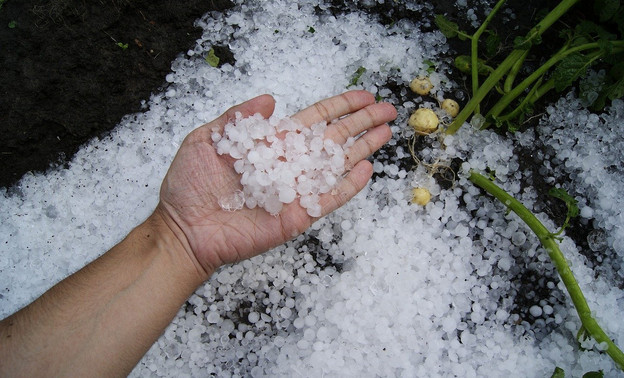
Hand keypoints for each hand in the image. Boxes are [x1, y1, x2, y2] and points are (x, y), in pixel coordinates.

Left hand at [155, 90, 396, 277]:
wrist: (184, 229)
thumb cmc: (190, 185)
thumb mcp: (207, 139)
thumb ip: (238, 117)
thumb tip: (271, 97)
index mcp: (272, 144)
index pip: (314, 120)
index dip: (340, 107)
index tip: (364, 96)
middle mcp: (289, 164)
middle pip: (334, 139)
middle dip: (362, 123)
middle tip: (389, 109)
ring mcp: (296, 191)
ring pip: (337, 165)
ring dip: (363, 149)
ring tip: (387, 132)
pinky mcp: (297, 215)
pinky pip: (328, 199)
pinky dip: (348, 186)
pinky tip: (367, 169)